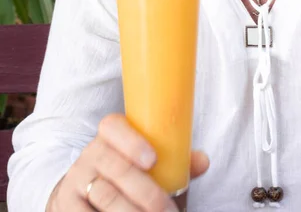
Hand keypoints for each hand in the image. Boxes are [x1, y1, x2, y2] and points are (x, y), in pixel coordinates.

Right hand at [46, 113, 208, 210]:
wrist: (81, 195)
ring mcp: (76, 181)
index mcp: (109, 137)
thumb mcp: (144, 164)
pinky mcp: (68, 206)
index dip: (132, 141)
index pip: (112, 127)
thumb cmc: (125, 175)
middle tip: (167, 209)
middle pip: (115, 168)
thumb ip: (172, 161)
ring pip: (105, 196)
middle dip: (145, 191)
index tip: (153, 159)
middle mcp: (90, 155)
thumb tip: (203, 161)